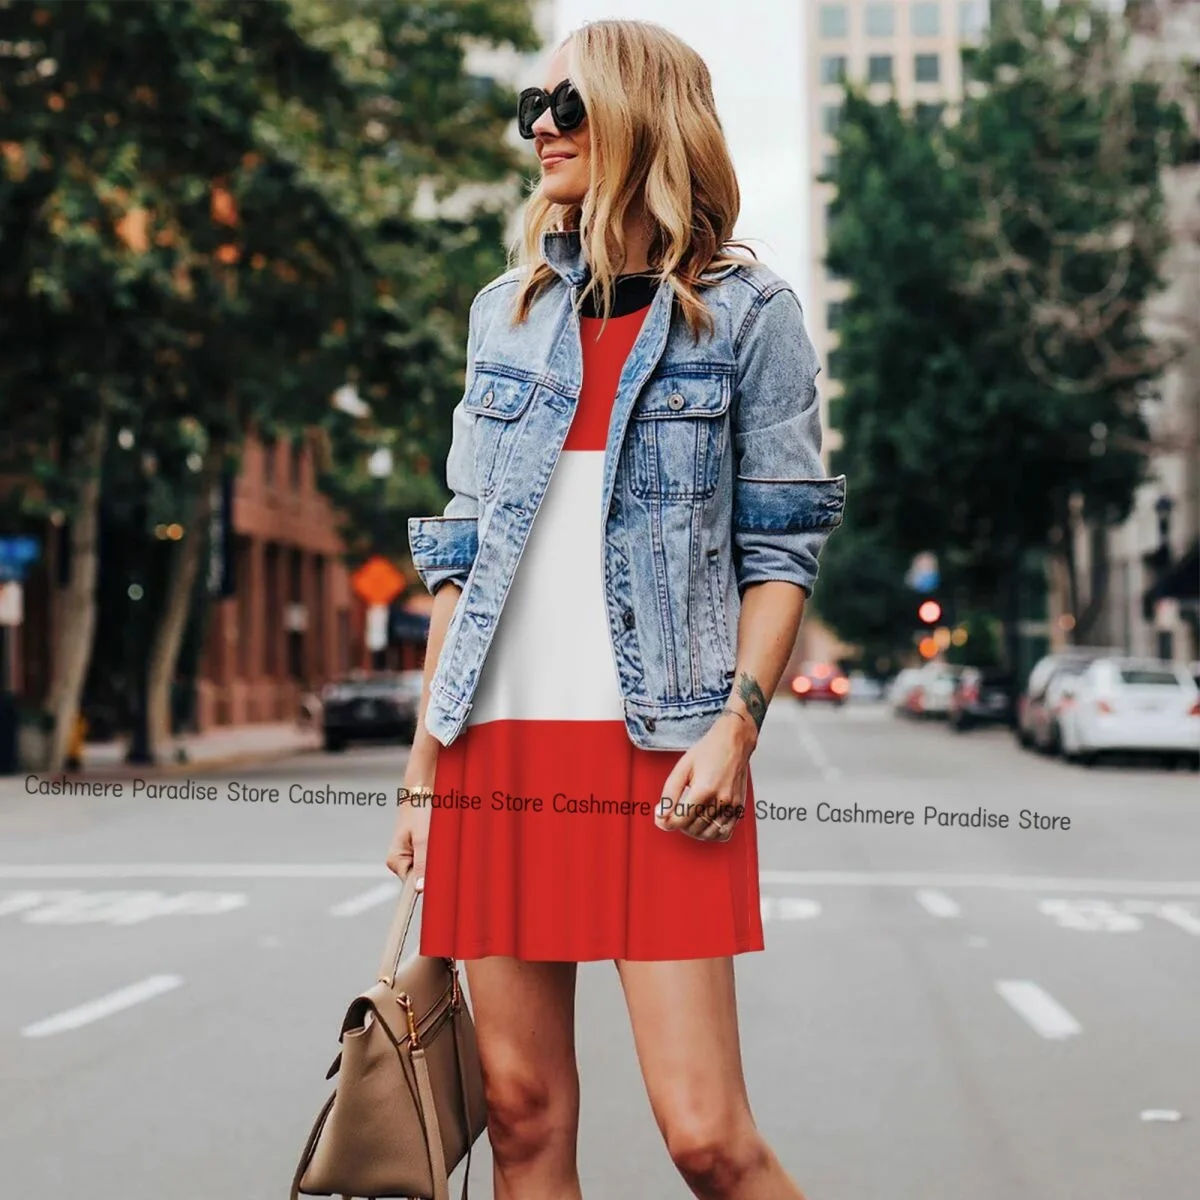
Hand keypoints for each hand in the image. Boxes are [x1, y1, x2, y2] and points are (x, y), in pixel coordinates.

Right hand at [386, 755, 436, 880]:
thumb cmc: (421, 809)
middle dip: (436, 869)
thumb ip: (422, 864)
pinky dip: (442, 852)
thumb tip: (420, 889)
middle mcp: (403, 860)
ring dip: (441, 859)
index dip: (427, 885)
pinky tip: (446, 841)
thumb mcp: (423, 838)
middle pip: (423, 877)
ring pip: (431, 867)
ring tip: (443, 841)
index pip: (411, 886)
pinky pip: (435, 857)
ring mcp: (413, 854)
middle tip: (444, 853)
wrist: (425, 787)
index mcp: (396, 860)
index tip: (441, 885)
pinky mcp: (423, 847)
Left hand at [655, 709, 756, 842]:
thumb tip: (661, 814)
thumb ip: (669, 793)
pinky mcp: (739, 809)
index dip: (666, 822)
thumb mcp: (682, 768)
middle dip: (679, 824)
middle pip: (693, 828)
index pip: (681, 820)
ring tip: (688, 817)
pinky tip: (704, 822)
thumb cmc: (708, 751)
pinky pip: (724, 833)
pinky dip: (711, 833)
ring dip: (694, 831)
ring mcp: (732, 806)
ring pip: (708, 834)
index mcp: (704, 789)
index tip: (661, 817)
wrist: (733, 742)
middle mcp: (721, 800)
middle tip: (675, 812)